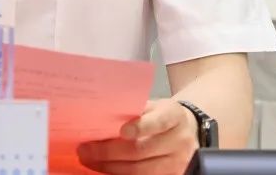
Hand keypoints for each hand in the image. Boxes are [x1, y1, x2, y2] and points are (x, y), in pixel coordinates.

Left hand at [76, 97, 199, 173]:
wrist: (190, 132)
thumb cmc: (162, 116)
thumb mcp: (154, 106)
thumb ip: (134, 110)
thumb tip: (100, 116)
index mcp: (173, 116)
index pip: (158, 122)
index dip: (140, 127)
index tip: (122, 131)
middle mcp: (178, 140)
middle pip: (142, 150)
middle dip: (109, 152)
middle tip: (85, 150)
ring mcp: (177, 162)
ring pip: (140, 170)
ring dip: (110, 167)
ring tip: (89, 161)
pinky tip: (104, 170)